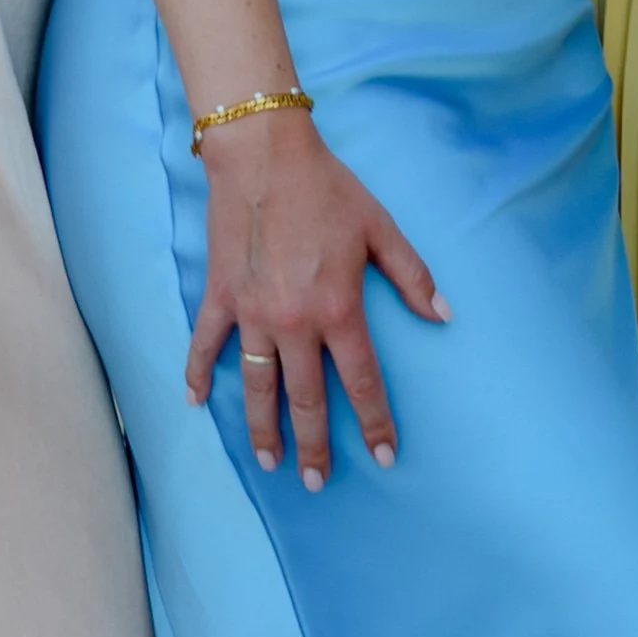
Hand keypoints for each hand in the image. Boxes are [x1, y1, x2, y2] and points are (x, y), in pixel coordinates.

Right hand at [188, 110, 446, 488]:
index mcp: (338, 308)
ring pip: (256, 386)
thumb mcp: (380, 227)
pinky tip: (194, 403)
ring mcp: (252, 313)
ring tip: (269, 461)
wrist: (263, 154)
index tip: (384, 455)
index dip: (375, 422)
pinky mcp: (220, 297)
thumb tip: (443, 314)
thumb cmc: (327, 188)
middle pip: (306, 399)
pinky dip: (196, 375)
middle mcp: (294, 322)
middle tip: (316, 482)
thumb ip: (412, 275)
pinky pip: (205, 346)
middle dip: (314, 446)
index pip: (362, 381)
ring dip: (262, 428)